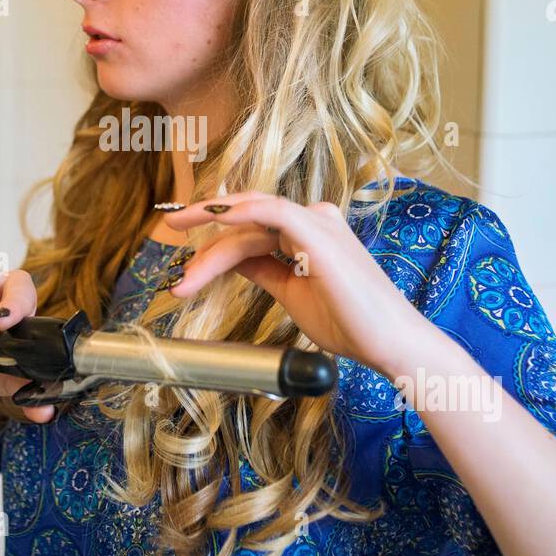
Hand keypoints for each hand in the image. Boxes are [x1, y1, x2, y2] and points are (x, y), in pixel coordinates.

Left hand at [160, 192, 425, 374]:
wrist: (388, 343)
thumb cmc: (351, 324)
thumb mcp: (293, 293)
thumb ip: (265, 271)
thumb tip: (235, 261)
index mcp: (309, 231)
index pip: (251, 230)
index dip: (215, 243)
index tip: (184, 259)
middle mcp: (313, 219)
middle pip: (245, 222)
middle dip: (204, 232)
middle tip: (168, 232)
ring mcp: (316, 222)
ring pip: (249, 223)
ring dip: (212, 249)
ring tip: (184, 278)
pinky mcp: (316, 233)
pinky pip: (268, 213)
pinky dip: (237, 214)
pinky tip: (211, 220)